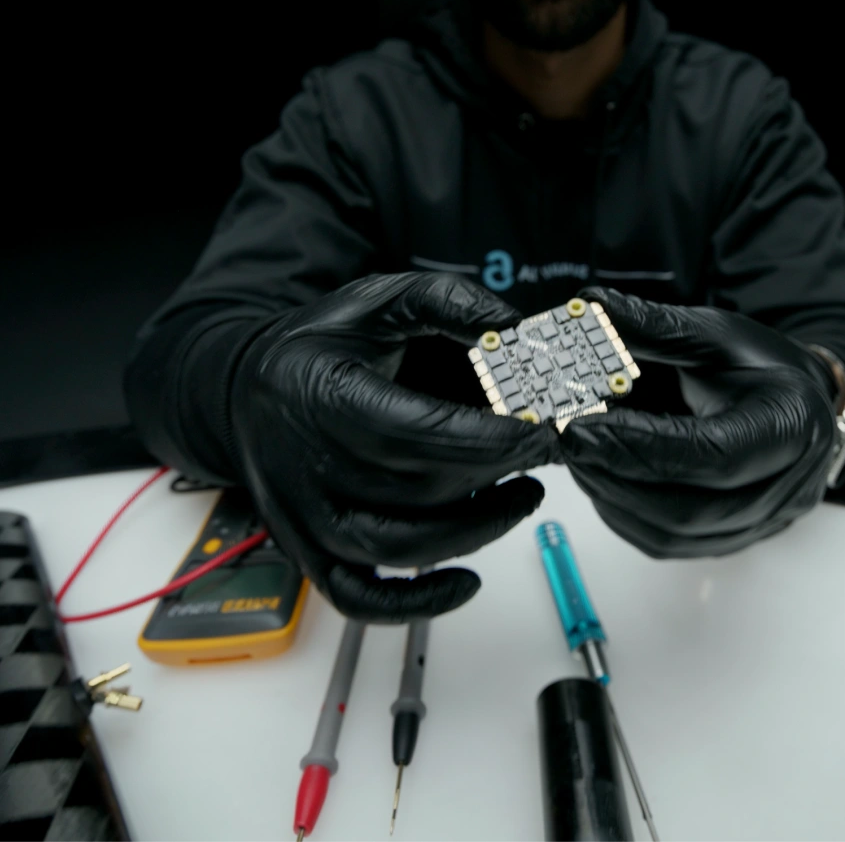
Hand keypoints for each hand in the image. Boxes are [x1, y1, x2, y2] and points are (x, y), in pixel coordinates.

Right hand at [230, 273, 557, 621]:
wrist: (243, 389)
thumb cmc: (318, 345)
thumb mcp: (378, 298)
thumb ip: (448, 303)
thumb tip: (515, 332)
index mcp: (322, 395)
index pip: (413, 432)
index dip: (487, 439)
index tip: (541, 431)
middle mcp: (304, 465)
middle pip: (416, 492)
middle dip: (496, 476)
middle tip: (545, 453)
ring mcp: (303, 516)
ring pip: (398, 548)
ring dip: (475, 530)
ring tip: (524, 495)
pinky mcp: (307, 550)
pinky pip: (358, 597)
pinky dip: (416, 603)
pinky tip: (466, 581)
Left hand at [560, 288, 836, 556]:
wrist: (788, 402)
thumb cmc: (754, 368)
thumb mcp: (712, 333)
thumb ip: (654, 326)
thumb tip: (590, 305)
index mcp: (788, 425)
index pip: (713, 455)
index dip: (640, 446)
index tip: (580, 427)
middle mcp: (784, 488)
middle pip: (687, 509)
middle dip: (614, 475)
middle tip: (565, 441)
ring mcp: (757, 523)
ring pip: (670, 535)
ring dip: (609, 495)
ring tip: (576, 454)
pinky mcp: (725, 540)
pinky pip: (663, 543)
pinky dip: (619, 512)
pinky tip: (598, 475)